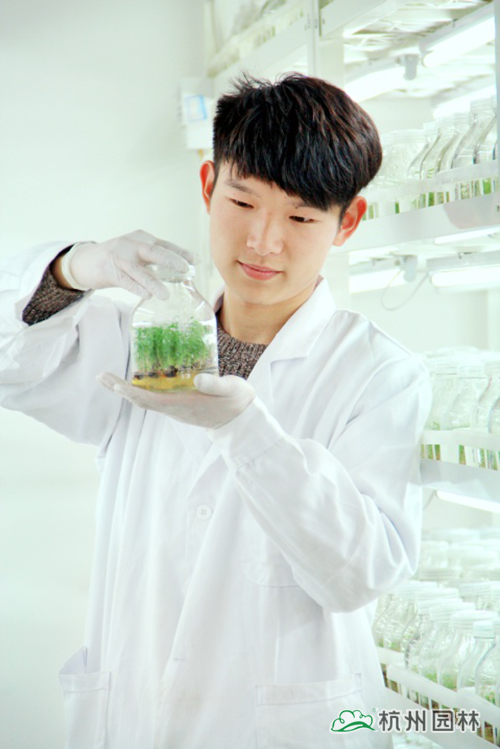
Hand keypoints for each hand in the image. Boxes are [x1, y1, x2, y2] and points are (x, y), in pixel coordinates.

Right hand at [59, 230, 193, 297]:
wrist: (87, 261)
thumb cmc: (119, 259)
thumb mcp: (139, 254)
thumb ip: (155, 261)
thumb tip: (181, 274)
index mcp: (142, 238)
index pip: (166, 245)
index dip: (181, 253)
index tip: (196, 261)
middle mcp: (132, 244)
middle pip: (154, 252)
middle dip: (171, 261)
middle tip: (185, 271)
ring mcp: (119, 256)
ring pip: (139, 270)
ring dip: (154, 282)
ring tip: (165, 295)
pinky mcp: (110, 270)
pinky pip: (126, 280)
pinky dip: (137, 287)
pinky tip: (147, 295)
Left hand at [97, 371, 255, 428]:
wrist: (242, 419)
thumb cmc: (236, 401)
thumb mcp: (230, 389)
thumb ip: (215, 384)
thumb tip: (198, 379)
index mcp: (183, 404)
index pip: (150, 399)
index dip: (130, 392)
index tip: (114, 384)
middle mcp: (174, 408)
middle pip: (140, 400)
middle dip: (120, 388)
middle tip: (101, 376)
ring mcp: (175, 407)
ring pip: (145, 399)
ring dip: (126, 389)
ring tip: (110, 378)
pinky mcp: (179, 404)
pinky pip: (154, 397)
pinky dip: (140, 389)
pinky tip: (136, 379)